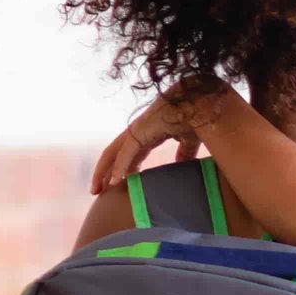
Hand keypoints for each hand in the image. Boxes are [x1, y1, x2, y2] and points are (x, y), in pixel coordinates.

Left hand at [90, 78, 225, 193]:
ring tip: (96, 190)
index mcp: (147, 133)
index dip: (121, 169)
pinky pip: (125, 153)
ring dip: (102, 172)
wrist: (199, 104)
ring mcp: (136, 130)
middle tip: (97, 190)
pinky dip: (118, 168)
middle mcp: (137, 132)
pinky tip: (113, 182)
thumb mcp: (188, 142)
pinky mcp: (140, 131)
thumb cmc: (195, 118)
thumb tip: (182, 165)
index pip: (127, 154)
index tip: (116, 185)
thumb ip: (184, 153)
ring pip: (112, 154)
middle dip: (103, 172)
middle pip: (113, 155)